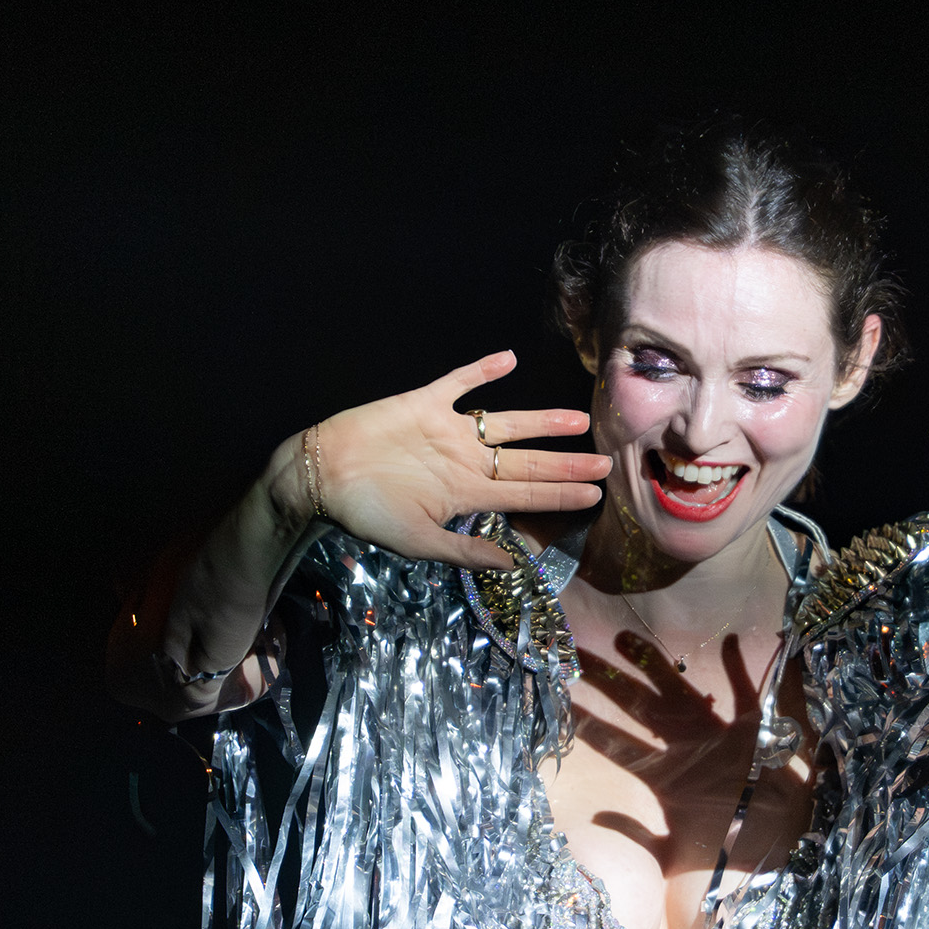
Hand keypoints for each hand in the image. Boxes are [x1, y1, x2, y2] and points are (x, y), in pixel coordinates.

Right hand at [273, 350, 611, 571]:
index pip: (526, 496)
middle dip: (566, 464)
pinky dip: (480, 371)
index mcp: (467, 496)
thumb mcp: (420, 543)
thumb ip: (467, 553)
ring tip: (578, 419)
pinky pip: (458, 382)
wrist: (321, 476)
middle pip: (527, 462)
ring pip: (506, 423)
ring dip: (541, 421)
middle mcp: (466, 462)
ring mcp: (448, 431)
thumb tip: (515, 568)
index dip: (561, 495)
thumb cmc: (368, 514)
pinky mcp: (424, 404)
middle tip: (606, 463)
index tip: (596, 496)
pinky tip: (508, 359)